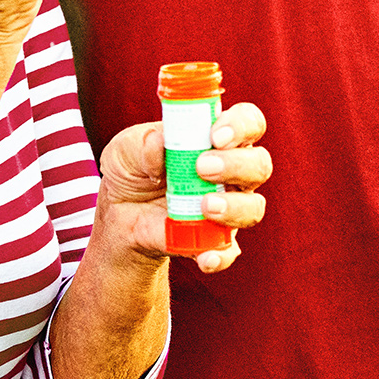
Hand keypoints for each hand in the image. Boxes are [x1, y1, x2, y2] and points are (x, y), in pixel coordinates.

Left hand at [95, 103, 271, 272]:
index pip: (248, 123)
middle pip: (259, 163)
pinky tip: (203, 255)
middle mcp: (232, 171)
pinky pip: (229, 251)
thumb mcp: (124, 149)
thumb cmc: (131, 170)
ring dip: (234, 207)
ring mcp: (228, 208)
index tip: (216, 136)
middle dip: (237, 164)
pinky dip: (219, 254)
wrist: (120, 217)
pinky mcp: (215, 240)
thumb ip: (141, 144)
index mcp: (216, 138)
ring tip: (204, 206)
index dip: (241, 126)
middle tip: (203, 168)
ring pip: (254, 207)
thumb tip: (157, 144)